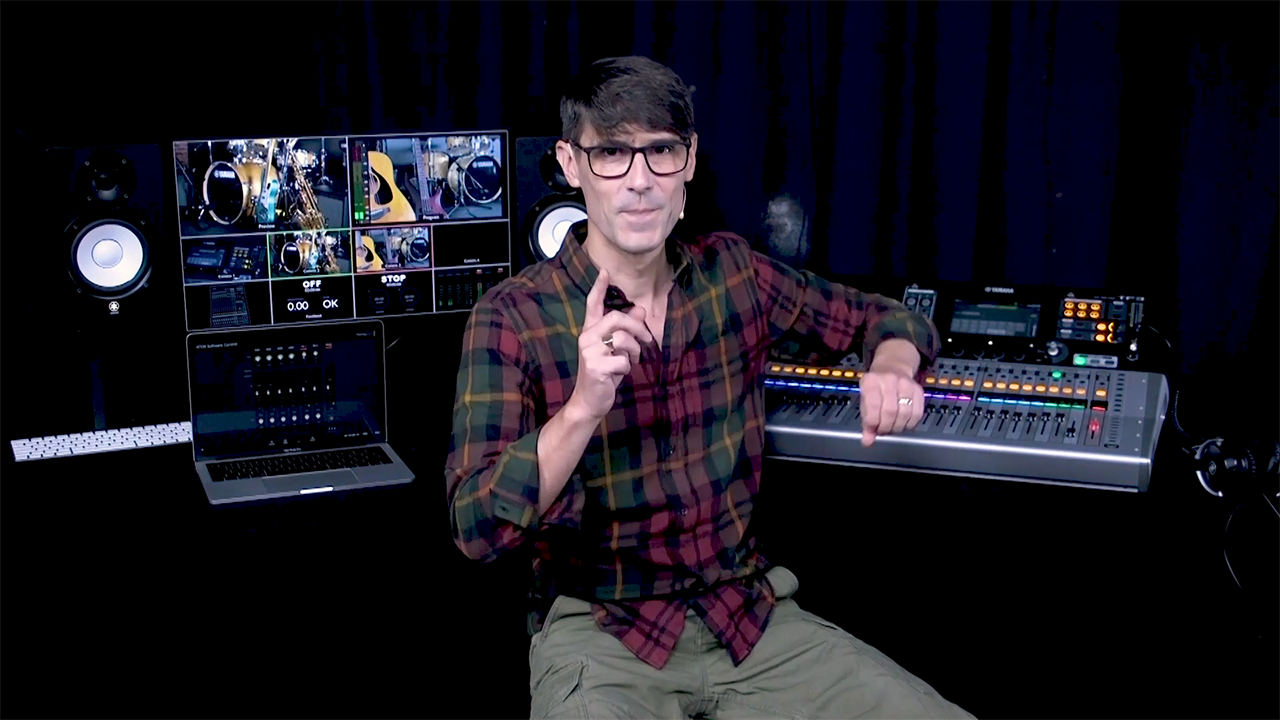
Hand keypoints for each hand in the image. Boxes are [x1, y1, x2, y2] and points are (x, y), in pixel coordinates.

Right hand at [569, 268, 652, 420]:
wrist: (589, 400)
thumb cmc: (605, 372)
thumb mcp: (618, 350)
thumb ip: (627, 330)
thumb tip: (640, 309)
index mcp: (590, 331)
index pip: (592, 304)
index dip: (599, 288)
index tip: (605, 271)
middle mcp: (586, 337)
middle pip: (616, 318)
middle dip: (636, 328)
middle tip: (648, 340)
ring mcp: (589, 352)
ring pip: (622, 339)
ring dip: (633, 352)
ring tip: (629, 361)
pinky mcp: (594, 366)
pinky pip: (623, 360)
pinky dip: (627, 368)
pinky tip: (618, 374)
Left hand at [858, 349, 924, 446]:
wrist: (893, 366)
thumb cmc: (876, 387)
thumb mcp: (865, 399)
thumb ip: (866, 421)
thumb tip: (867, 442)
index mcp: (871, 381)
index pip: (873, 406)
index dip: (873, 423)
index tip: (872, 430)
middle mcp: (889, 380)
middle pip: (890, 412)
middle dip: (885, 427)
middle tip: (882, 431)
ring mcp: (906, 384)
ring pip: (905, 414)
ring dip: (897, 427)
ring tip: (891, 428)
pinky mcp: (918, 390)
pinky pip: (917, 414)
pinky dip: (910, 424)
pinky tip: (903, 424)